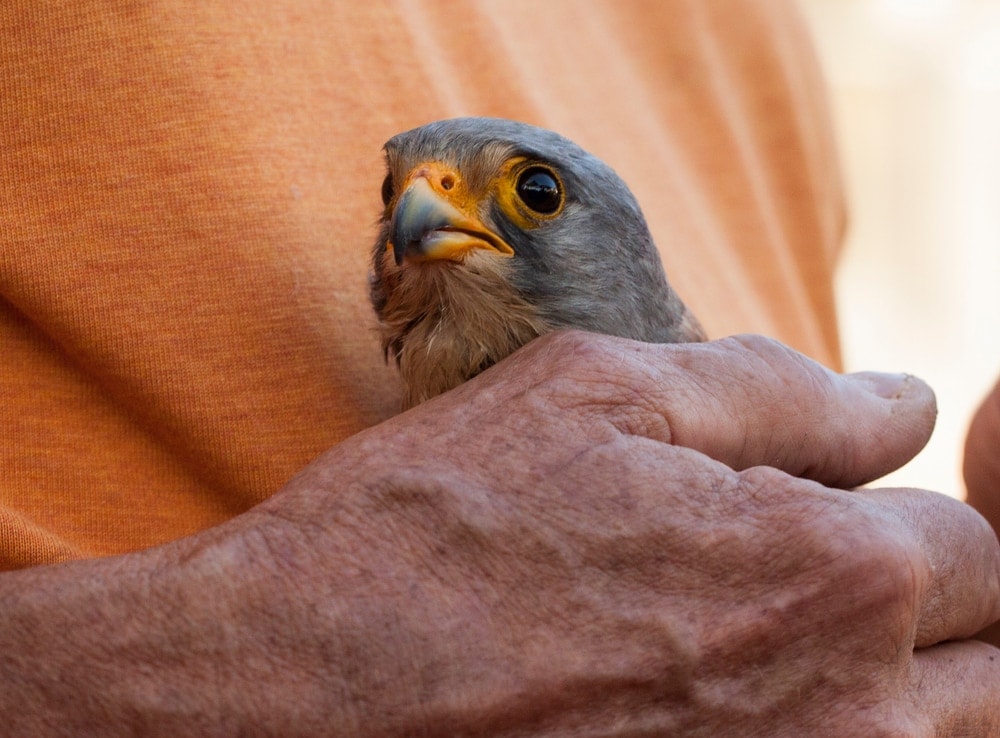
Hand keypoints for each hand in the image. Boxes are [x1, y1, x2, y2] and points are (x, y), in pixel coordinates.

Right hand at [2, 332, 996, 735]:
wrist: (293, 691)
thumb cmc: (431, 528)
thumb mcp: (594, 395)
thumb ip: (773, 390)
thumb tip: (898, 397)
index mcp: (821, 572)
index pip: (975, 542)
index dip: (922, 507)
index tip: (842, 503)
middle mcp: (840, 718)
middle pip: (992, 651)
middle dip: (939, 596)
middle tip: (819, 568)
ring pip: (949, 734)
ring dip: (909, 677)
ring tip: (777, 632)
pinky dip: (836, 728)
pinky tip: (732, 690)